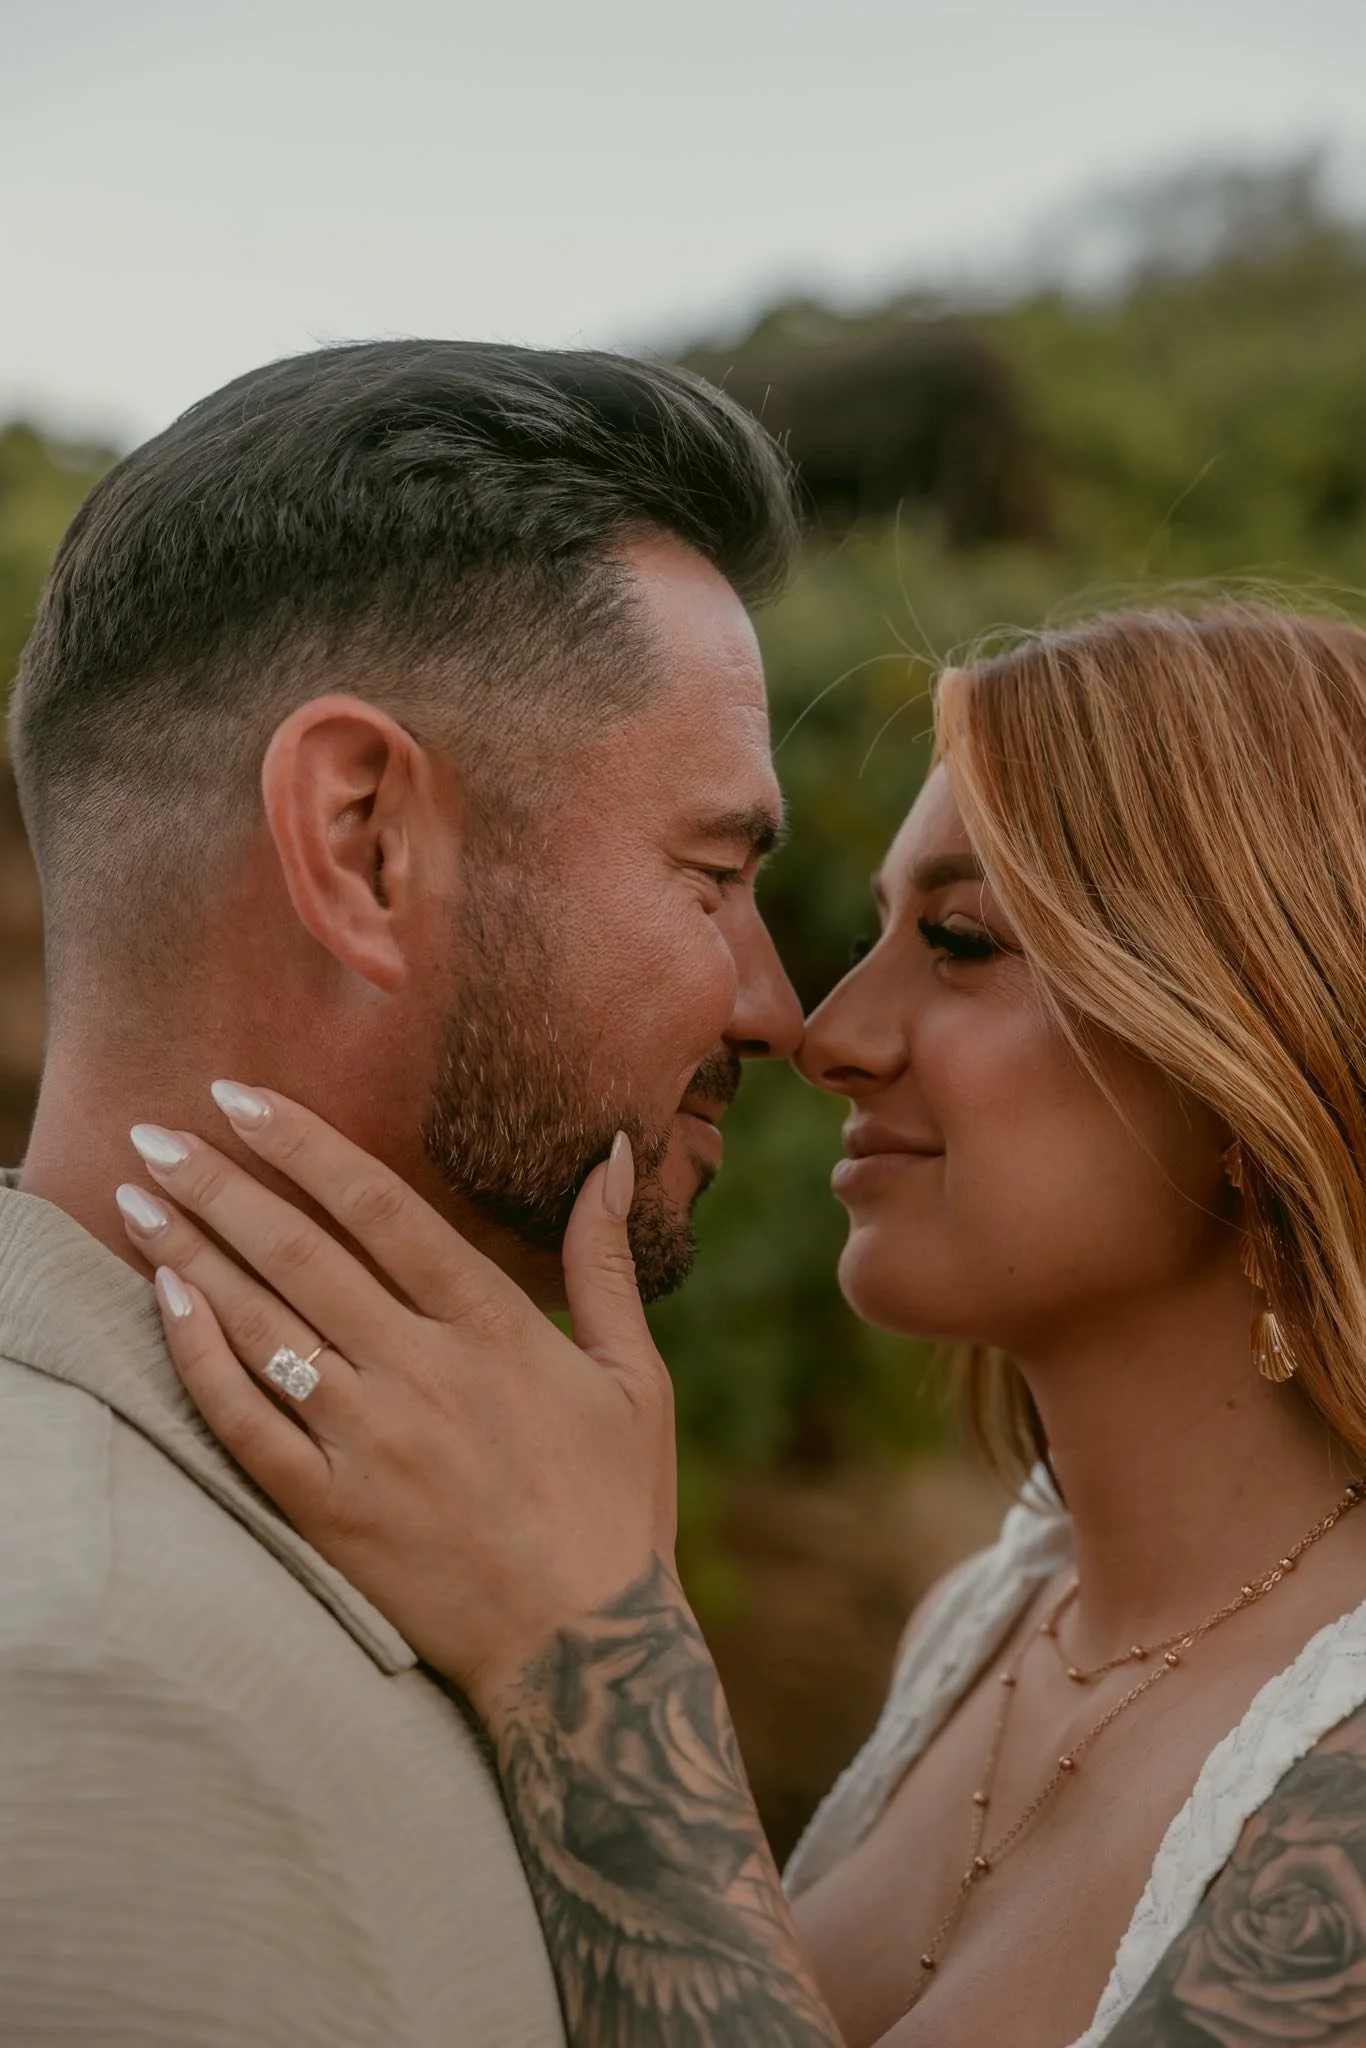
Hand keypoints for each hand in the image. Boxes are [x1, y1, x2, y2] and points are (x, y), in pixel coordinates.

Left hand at [117, 1085, 678, 1714]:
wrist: (585, 1655)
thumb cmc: (619, 1508)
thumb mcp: (636, 1377)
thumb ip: (604, 1260)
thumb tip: (613, 1153)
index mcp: (497, 1329)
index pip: (381, 1208)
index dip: (304, 1144)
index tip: (242, 1097)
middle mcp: (425, 1374)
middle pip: (301, 1253)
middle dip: (219, 1183)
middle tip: (154, 1132)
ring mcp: (371, 1444)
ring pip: (262, 1325)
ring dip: (189, 1252)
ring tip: (135, 1197)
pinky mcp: (330, 1512)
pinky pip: (244, 1421)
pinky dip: (198, 1355)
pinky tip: (163, 1299)